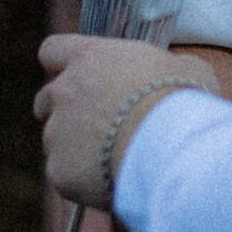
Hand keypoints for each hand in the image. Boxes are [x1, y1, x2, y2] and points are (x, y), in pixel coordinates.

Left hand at [35, 34, 214, 208]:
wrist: (174, 152)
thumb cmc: (184, 104)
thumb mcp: (185, 68)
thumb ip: (161, 68)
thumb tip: (171, 76)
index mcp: (89, 58)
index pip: (52, 50)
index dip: (62, 65)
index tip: (78, 78)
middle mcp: (64, 90)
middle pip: (46, 98)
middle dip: (66, 112)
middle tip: (100, 127)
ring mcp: (57, 132)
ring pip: (56, 140)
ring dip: (77, 148)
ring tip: (116, 158)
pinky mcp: (59, 171)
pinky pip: (65, 175)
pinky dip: (83, 181)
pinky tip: (113, 180)